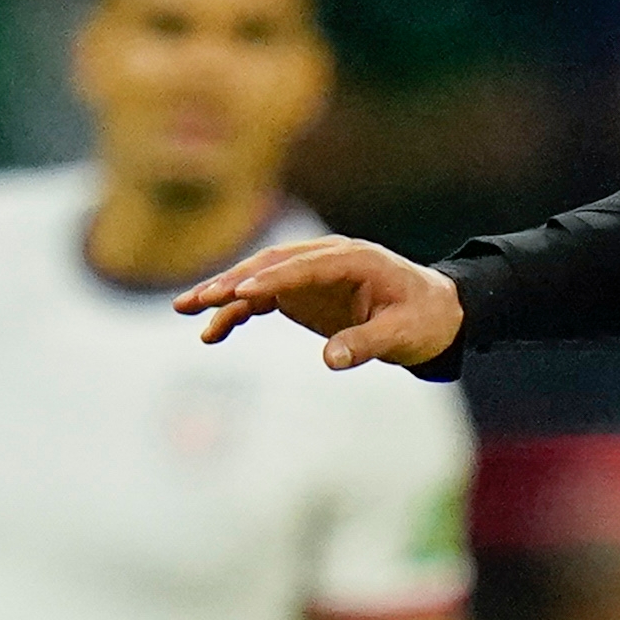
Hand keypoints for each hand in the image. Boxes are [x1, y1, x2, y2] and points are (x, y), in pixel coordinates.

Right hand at [177, 235, 463, 371]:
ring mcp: (310, 274)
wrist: (434, 313)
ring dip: (223, 293)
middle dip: (232, 281)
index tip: (239, 292)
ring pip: (259, 278)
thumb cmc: (422, 319)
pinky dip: (237, 312)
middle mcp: (325, 259)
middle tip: (198, 299)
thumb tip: (329, 359)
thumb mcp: (401, 335)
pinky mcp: (302, 292)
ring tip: (185, 309)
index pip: (302, 266)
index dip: (270, 279)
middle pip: (270, 265)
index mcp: (352, 259)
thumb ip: (366, 344)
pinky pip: (262, 299)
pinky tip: (211, 332)